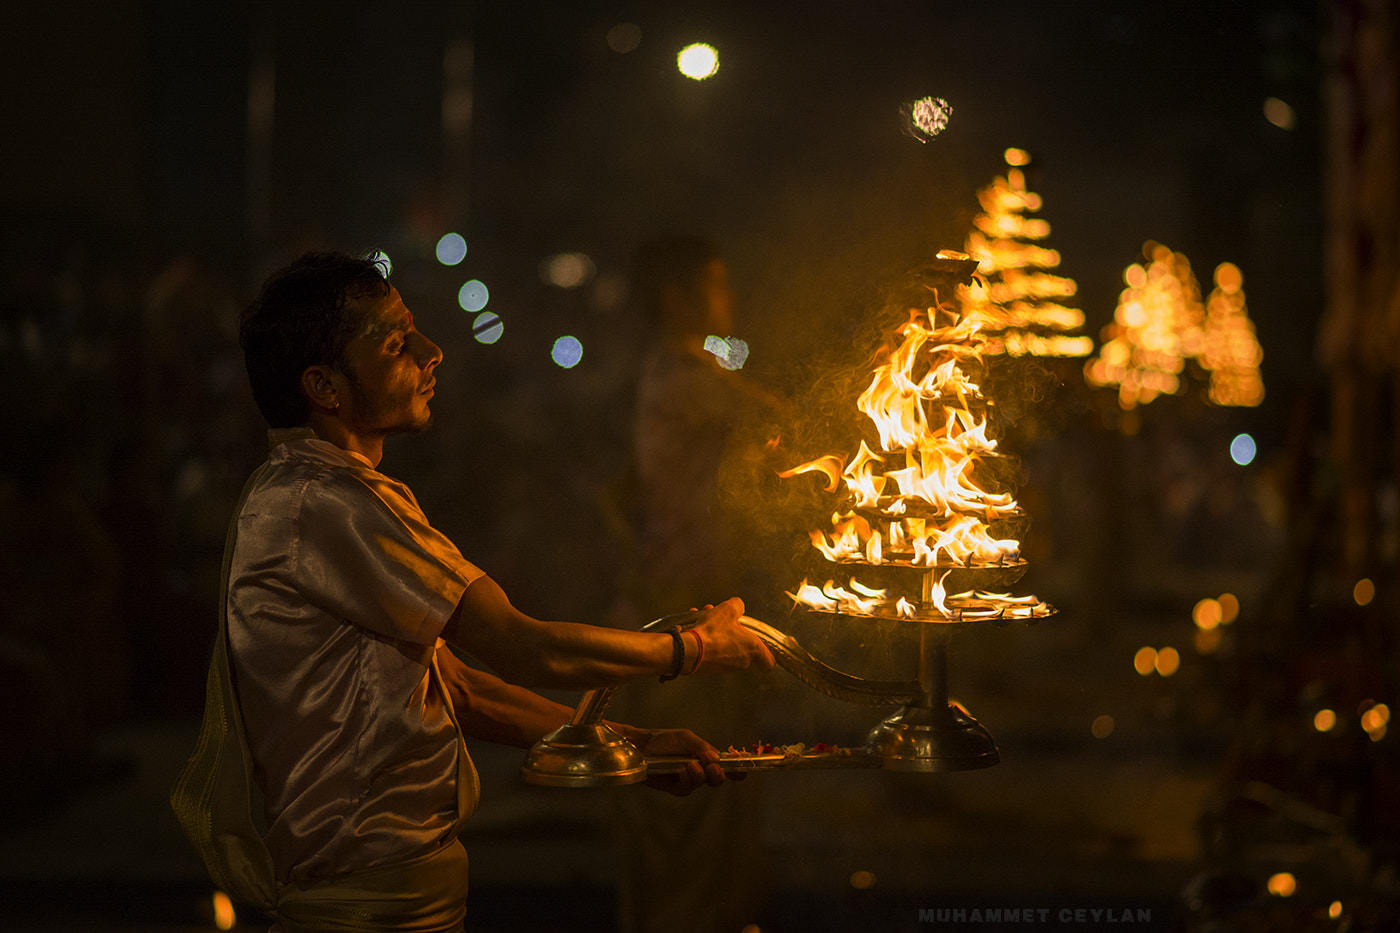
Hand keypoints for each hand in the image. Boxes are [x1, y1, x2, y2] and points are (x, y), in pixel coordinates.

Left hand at [611, 725, 732, 795]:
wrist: (641, 747)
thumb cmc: (664, 739)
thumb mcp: (685, 737)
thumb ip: (701, 747)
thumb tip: (717, 759)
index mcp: (706, 756)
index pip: (727, 765)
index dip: (738, 769)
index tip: (743, 767)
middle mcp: (700, 769)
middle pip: (718, 778)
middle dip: (718, 774)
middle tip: (713, 767)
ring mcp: (688, 780)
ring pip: (703, 784)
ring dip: (699, 775)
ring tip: (690, 765)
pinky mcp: (675, 788)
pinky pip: (686, 789)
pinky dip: (687, 779)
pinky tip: (681, 770)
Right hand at [688, 598, 775, 675]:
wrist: (689, 650)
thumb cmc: (713, 631)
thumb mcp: (728, 609)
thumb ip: (738, 605)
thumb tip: (738, 607)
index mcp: (752, 648)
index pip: (768, 661)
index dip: (769, 654)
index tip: (763, 648)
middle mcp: (741, 660)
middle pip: (744, 646)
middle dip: (734, 631)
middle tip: (723, 619)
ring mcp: (726, 666)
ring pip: (727, 646)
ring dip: (719, 632)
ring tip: (706, 617)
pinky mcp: (712, 668)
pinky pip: (714, 651)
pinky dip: (708, 640)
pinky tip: (696, 626)